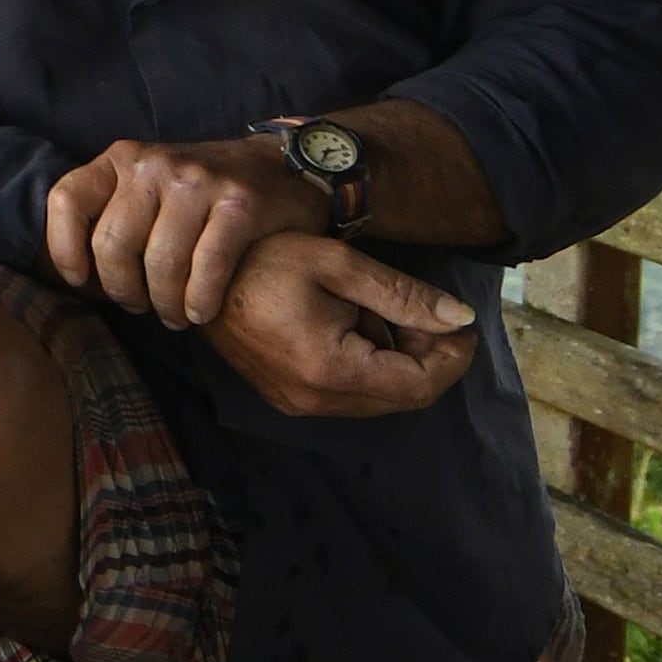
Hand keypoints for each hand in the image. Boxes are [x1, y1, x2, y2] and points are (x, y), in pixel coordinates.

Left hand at [44, 133, 312, 327]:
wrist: (281, 168)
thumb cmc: (202, 194)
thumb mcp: (149, 187)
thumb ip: (112, 215)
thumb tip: (75, 275)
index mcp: (123, 159)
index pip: (67, 199)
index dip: (64, 249)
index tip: (81, 282)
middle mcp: (154, 165)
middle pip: (113, 245)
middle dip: (123, 290)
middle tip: (141, 306)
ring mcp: (197, 182)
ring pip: (161, 264)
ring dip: (166, 305)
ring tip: (175, 315)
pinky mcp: (239, 205)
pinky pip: (206, 269)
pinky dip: (200, 301)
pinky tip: (202, 312)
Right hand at [205, 234, 479, 418]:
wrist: (198, 272)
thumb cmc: (266, 257)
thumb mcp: (340, 264)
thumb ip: (403, 295)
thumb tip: (462, 319)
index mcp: (330, 367)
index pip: (418, 385)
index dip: (451, 358)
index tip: (462, 325)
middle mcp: (314, 399)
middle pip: (401, 398)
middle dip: (428, 359)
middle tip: (429, 316)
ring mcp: (297, 404)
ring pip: (377, 399)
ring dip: (397, 362)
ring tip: (382, 312)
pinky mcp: (287, 398)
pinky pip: (349, 395)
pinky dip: (369, 366)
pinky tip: (356, 325)